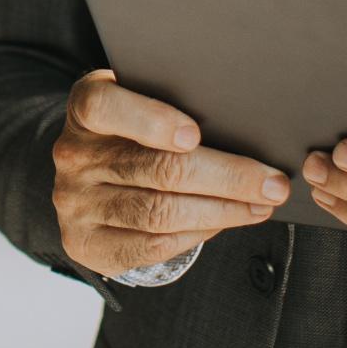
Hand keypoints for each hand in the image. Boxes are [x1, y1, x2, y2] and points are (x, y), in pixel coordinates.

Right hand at [50, 69, 288, 278]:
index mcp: (85, 108)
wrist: (87, 176)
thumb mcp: (138, 101)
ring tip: (260, 205)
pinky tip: (225, 222)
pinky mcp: (85, 242)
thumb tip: (245, 121)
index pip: (106, 107)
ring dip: (221, 211)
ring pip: (159, 213)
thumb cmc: (131, 130)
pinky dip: (196, 235)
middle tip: (272, 183)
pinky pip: (151, 246)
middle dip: (225, 177)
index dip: (151, 120)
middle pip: (156, 169)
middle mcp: (74, 154)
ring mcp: (75, 202)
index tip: (195, 134)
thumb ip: (173, 103)